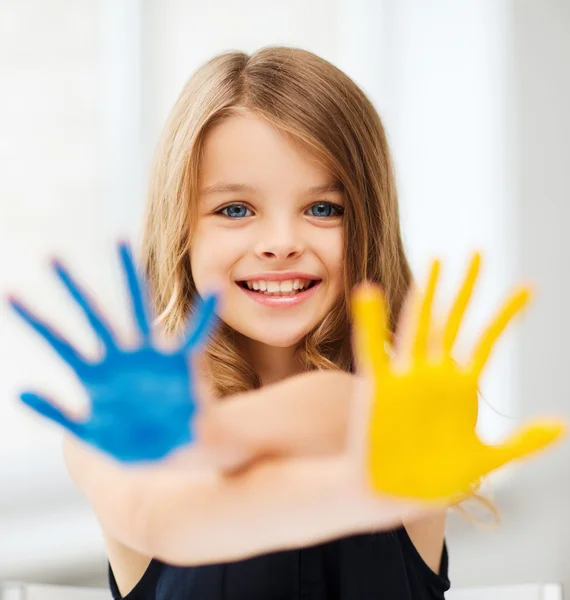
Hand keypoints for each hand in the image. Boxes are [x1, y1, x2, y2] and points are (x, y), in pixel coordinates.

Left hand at [9, 242, 217, 462]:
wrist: (177, 452)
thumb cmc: (137, 443)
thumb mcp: (91, 433)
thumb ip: (57, 414)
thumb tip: (20, 391)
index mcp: (98, 376)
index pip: (61, 342)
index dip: (36, 320)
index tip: (10, 294)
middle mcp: (122, 359)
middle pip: (92, 316)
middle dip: (70, 288)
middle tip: (49, 256)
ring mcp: (150, 358)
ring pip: (136, 311)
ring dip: (129, 277)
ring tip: (119, 240)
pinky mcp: (180, 364)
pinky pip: (194, 336)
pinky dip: (204, 316)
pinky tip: (214, 292)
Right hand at [352, 252, 565, 501]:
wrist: (389, 494)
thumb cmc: (431, 479)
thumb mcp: (485, 459)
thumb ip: (524, 441)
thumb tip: (560, 423)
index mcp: (460, 387)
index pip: (488, 340)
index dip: (507, 313)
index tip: (527, 286)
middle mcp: (435, 375)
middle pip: (453, 321)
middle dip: (467, 288)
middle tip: (478, 252)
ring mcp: (406, 379)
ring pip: (419, 326)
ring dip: (426, 294)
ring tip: (436, 262)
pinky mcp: (379, 390)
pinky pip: (374, 350)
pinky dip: (371, 322)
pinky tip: (371, 292)